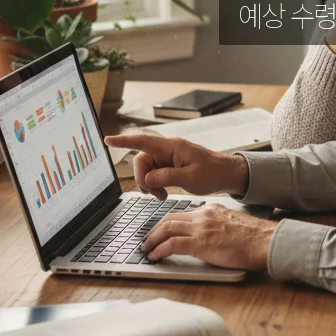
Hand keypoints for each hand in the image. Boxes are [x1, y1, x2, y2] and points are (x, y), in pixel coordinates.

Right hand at [103, 133, 248, 199]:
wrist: (228, 175)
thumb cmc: (214, 173)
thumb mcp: (191, 178)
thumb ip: (168, 177)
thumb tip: (148, 178)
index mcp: (173, 147)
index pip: (143, 141)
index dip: (124, 141)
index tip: (107, 140)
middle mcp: (168, 149)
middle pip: (141, 160)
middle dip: (143, 179)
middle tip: (155, 194)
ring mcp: (169, 157)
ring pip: (146, 169)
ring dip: (149, 184)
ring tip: (162, 195)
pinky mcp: (170, 164)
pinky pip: (154, 173)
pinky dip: (155, 185)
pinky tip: (163, 193)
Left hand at [142, 203, 276, 270]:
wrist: (265, 240)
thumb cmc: (256, 237)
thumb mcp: (234, 224)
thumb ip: (219, 226)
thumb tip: (210, 238)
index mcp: (212, 209)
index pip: (184, 213)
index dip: (169, 222)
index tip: (162, 230)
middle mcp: (204, 215)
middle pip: (170, 218)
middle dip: (155, 229)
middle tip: (148, 239)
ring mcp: (201, 228)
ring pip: (167, 228)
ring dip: (153, 239)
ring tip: (146, 249)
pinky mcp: (200, 243)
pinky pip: (171, 244)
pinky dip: (159, 250)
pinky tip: (154, 256)